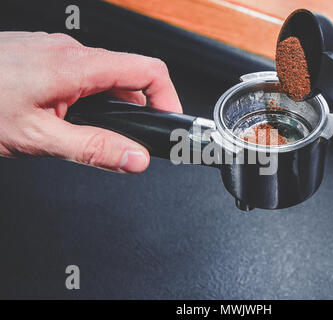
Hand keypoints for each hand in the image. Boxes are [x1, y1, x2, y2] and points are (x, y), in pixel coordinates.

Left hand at [0, 32, 181, 172]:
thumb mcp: (38, 138)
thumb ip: (94, 149)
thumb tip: (135, 158)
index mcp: (76, 66)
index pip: (148, 70)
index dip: (168, 96)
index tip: (169, 120)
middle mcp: (70, 51)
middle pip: (129, 74)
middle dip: (140, 107)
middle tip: (131, 137)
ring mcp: (56, 50)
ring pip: (105, 74)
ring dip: (113, 103)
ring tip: (92, 130)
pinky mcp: (44, 54)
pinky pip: (83, 71)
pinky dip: (92, 94)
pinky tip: (69, 113)